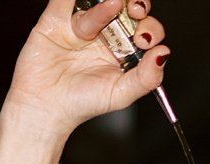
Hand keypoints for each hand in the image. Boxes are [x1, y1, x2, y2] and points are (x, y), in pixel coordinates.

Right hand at [6, 0, 167, 131]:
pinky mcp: (56, 18)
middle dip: (136, 4)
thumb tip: (163, 54)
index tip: (145, 40)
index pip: (144, 29)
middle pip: (127, 8)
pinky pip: (65, 0)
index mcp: (125, 50)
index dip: (150, 29)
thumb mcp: (121, 94)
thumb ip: (146, 77)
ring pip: (99, 1)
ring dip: (109, 2)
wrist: (45, 107)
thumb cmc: (82, 104)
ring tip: (114, 4)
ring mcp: (82, 24)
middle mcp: (106, 34)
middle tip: (136, 11)